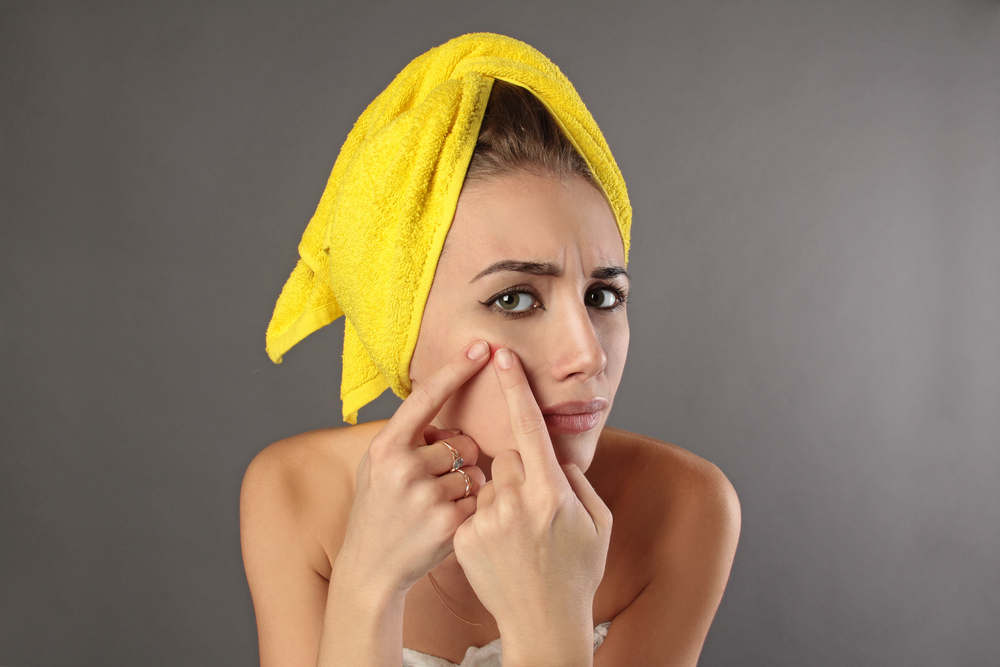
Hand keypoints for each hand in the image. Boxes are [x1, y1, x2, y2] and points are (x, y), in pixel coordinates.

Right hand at [333, 340, 490, 597]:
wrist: (369, 569)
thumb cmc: (379, 510)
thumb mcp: (378, 466)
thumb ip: (408, 438)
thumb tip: (449, 411)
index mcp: (386, 446)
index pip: (427, 398)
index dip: (456, 369)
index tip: (482, 345)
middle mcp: (403, 467)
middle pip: (464, 442)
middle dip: (458, 460)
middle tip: (431, 484)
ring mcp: (425, 496)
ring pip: (475, 472)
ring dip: (465, 487)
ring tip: (433, 507)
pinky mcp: (447, 523)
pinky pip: (479, 501)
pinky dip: (470, 510)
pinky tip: (444, 524)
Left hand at [453, 348, 612, 660]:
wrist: (544, 624)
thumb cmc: (577, 574)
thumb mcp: (598, 524)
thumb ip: (577, 482)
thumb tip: (555, 458)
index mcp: (551, 493)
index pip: (529, 427)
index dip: (514, 388)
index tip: (500, 355)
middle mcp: (515, 502)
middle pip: (508, 458)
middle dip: (518, 473)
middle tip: (532, 509)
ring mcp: (487, 521)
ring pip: (488, 484)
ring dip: (499, 498)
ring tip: (517, 537)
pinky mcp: (464, 538)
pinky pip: (472, 509)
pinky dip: (483, 520)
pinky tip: (500, 549)